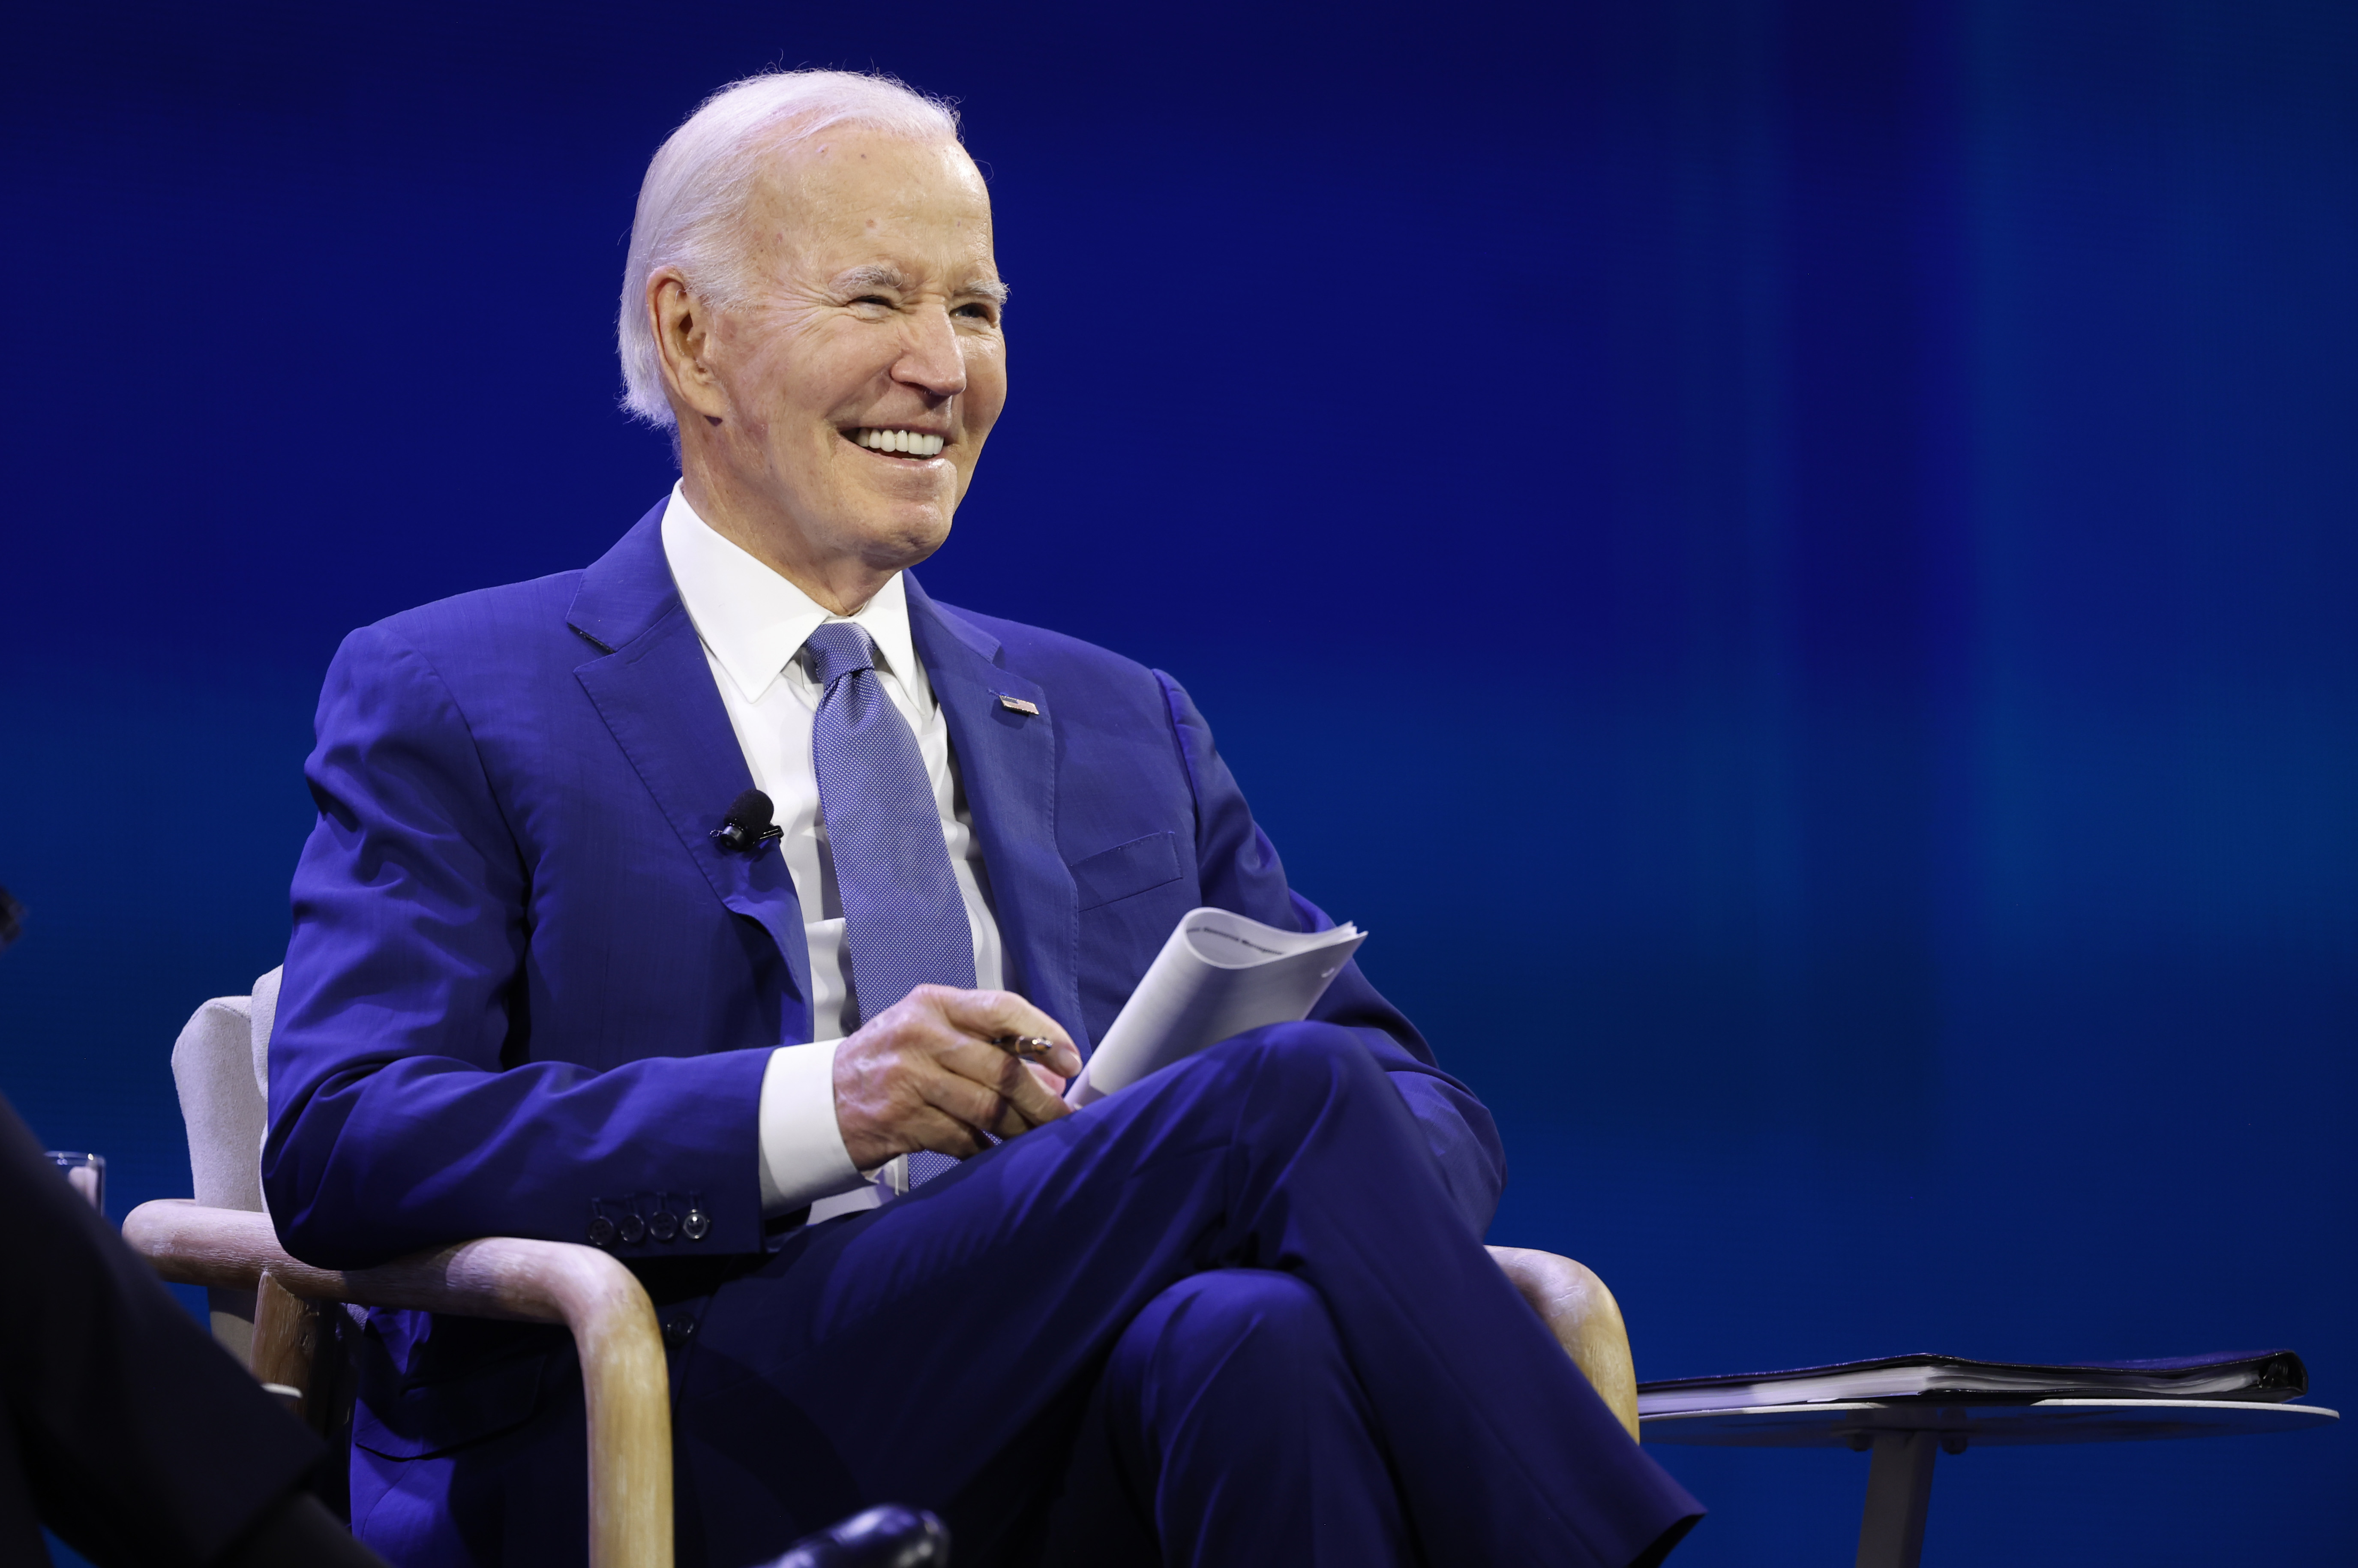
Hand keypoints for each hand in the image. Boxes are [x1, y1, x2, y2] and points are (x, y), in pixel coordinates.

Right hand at [831, 986, 1082, 1170]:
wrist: (822, 1100)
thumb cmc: (887, 1062)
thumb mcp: (927, 1030)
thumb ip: (982, 1041)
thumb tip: (1049, 1071)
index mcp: (933, 1003)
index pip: (1002, 1009)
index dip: (1045, 1034)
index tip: (1073, 1059)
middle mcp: (920, 1035)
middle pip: (1002, 1068)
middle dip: (1042, 1098)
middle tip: (1066, 1116)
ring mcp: (908, 1078)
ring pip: (987, 1108)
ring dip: (1021, 1129)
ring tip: (1040, 1137)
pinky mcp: (901, 1120)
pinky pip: (962, 1139)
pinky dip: (987, 1150)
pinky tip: (998, 1153)